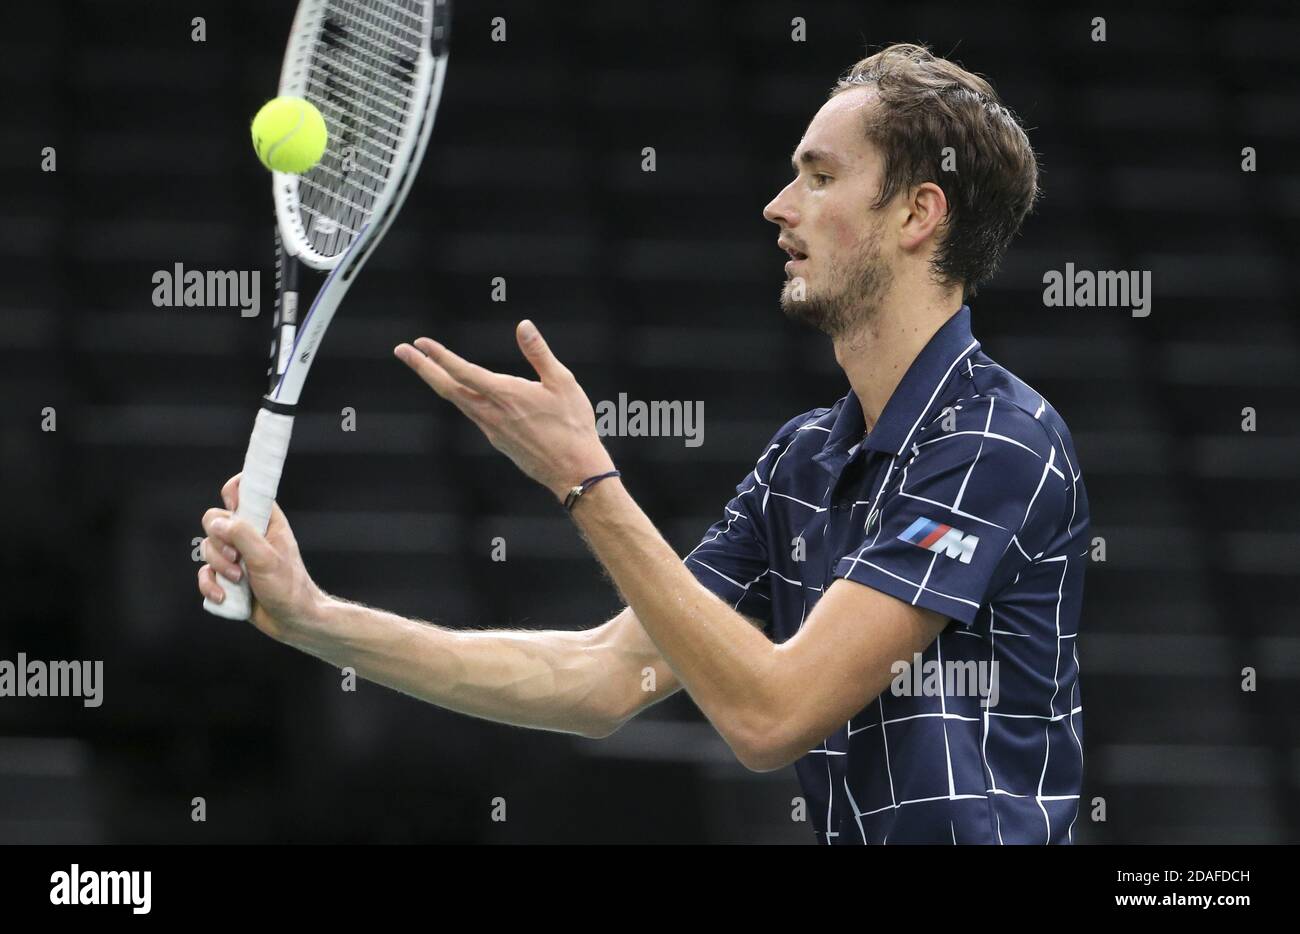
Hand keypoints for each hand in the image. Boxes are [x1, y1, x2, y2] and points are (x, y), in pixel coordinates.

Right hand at [197, 474, 323, 640]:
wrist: (292, 622)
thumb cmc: (288, 588)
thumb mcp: (266, 559)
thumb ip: (242, 535)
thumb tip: (216, 522)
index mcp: (266, 521)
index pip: (244, 490)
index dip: (232, 492)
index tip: (231, 506)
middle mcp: (249, 534)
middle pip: (214, 521)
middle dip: (220, 544)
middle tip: (238, 559)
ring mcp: (237, 555)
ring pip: (207, 549)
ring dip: (218, 568)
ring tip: (239, 581)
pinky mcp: (227, 576)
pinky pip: (205, 573)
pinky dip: (210, 585)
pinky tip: (224, 596)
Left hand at [394, 319, 614, 501]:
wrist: (574, 471)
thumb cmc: (573, 425)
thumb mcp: (562, 382)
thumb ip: (539, 353)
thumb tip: (523, 325)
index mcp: (505, 395)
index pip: (462, 371)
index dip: (439, 355)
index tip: (419, 342)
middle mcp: (491, 413)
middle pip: (447, 388)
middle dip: (422, 367)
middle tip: (401, 350)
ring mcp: (491, 430)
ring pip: (458, 402)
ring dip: (439, 382)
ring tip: (428, 367)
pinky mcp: (498, 441)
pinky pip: (473, 414)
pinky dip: (461, 398)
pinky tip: (465, 393)